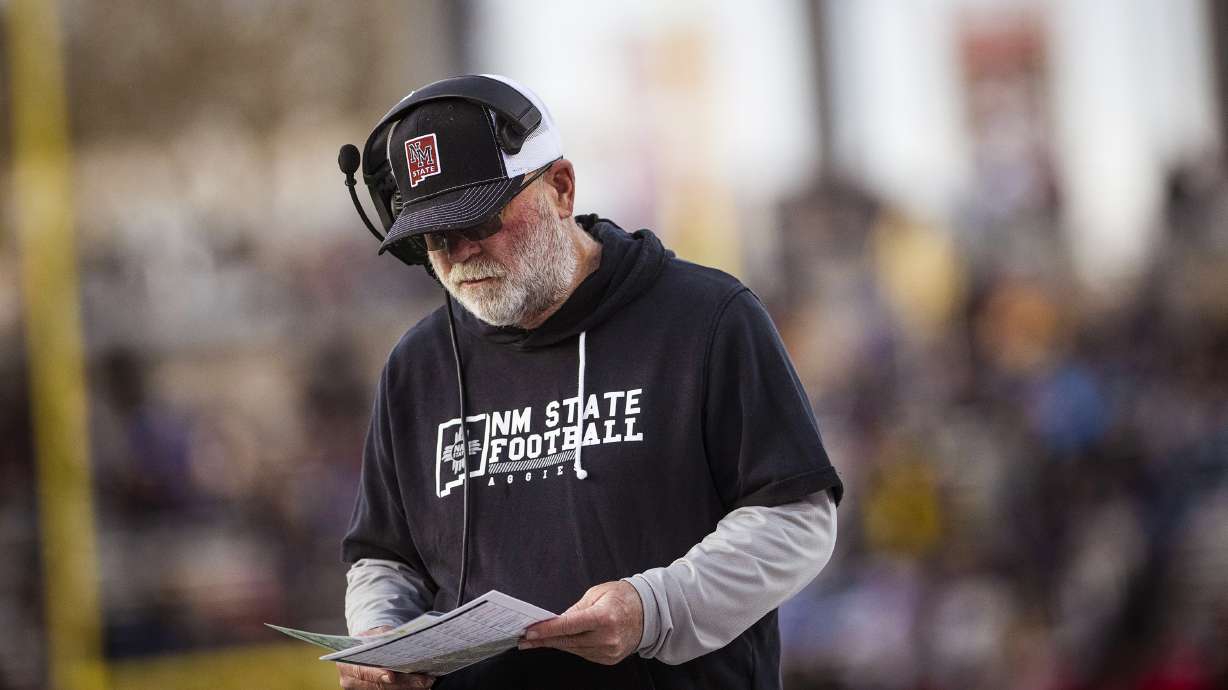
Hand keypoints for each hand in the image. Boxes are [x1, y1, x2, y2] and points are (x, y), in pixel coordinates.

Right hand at [337, 626, 434, 688]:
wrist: (367, 648)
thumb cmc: (371, 639)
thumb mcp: (375, 633)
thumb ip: (384, 636)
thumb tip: (398, 638)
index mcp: (346, 663)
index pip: (362, 671)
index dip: (376, 674)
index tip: (391, 676)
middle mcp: (349, 680)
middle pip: (378, 686)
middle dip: (403, 682)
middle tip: (423, 679)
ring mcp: (360, 689)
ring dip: (408, 687)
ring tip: (426, 680)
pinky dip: (406, 688)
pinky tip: (420, 684)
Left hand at [518, 580, 642, 664]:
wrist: (649, 613)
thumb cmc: (623, 598)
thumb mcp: (597, 593)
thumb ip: (576, 609)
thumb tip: (556, 621)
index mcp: (604, 617)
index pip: (568, 626)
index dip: (546, 630)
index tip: (530, 631)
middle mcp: (607, 637)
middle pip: (567, 641)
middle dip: (544, 639)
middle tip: (525, 638)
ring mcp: (609, 651)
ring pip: (573, 649)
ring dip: (555, 644)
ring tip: (536, 640)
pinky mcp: (609, 659)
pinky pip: (583, 654)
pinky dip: (571, 647)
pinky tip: (560, 641)